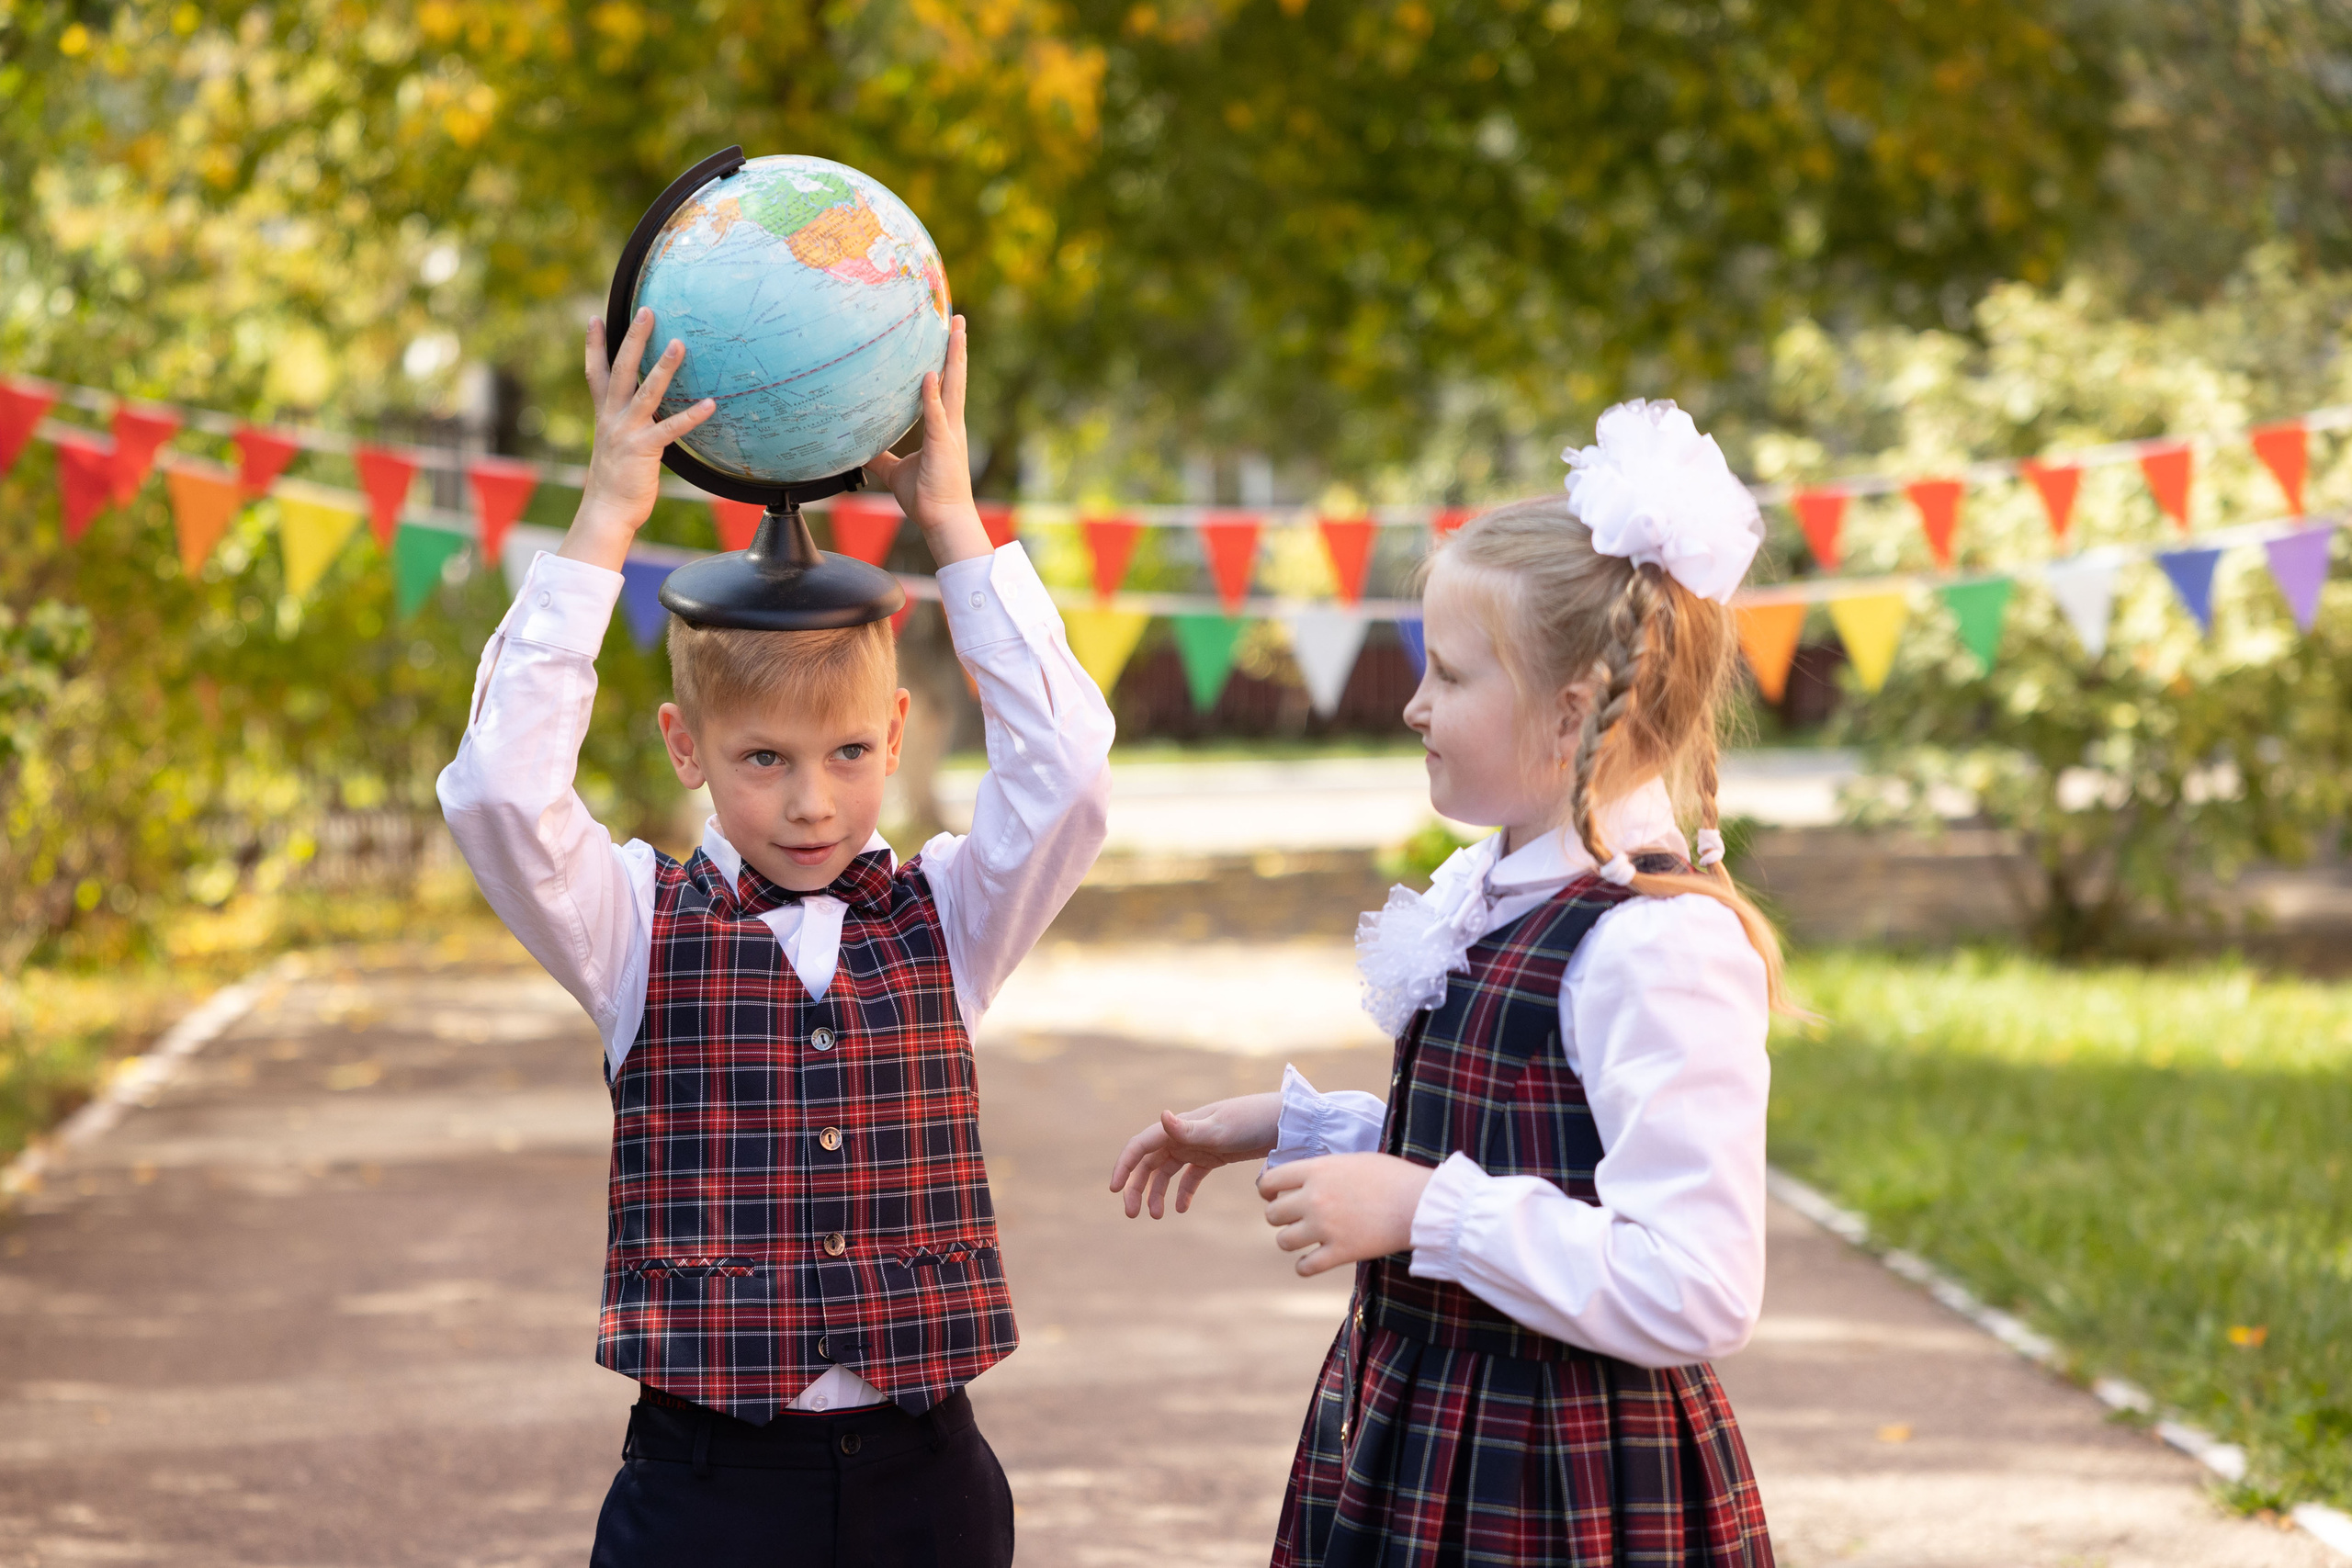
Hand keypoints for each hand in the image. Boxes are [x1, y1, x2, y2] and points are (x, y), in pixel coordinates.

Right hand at [562, 308, 714, 570]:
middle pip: (621, 369)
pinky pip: (671, 429)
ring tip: (680, 343)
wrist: (606, 511)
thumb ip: (627, 424)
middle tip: (648, 310)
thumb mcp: (616, 445)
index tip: (595, 317)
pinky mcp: (644, 450)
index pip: (596, 372)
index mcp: (604, 415)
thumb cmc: (616, 481)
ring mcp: (627, 433)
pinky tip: (711, 404)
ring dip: (663, 367)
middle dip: (634, 339)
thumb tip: (645, 412)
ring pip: (646, 392)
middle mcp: (611, 418)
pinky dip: (691, 416)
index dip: (594, 345)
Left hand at [865, 314, 990, 566]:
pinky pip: (936, 415)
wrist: (943, 520)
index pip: (946, 386)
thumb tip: (860, 448)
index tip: (947, 336)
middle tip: (957, 319)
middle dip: (956, 347)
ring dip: (954, 357)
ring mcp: (949, 432)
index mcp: (944, 427)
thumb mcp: (895, 471)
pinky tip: (929, 374)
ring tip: (955, 330)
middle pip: (955, 377)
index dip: (947, 361)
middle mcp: (951, 424)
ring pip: (953, 386)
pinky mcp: (942, 445)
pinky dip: (932, 395)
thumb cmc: (926, 497)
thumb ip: (881, 455)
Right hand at [1108, 1092, 1281, 1218]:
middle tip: (1132, 1214)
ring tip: (1156, 1216)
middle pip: (1149, 1162)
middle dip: (1136, 1187)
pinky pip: (1189, 1176)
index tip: (1114, 1189)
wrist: (1285, 1123)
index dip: (1124, 1166)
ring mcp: (1197, 1145)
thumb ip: (1190, 1128)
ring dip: (1156, 1193)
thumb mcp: (1221, 1129)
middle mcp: (1183, 1134)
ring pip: (1166, 1171)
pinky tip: (1181, 1209)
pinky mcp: (1213, 1156)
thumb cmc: (1252, 1121)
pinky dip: (1182, 1192)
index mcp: (1179, 1126)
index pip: (1141, 1145)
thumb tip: (1162, 1116)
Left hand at [1257, 1154, 1434, 1277]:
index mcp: (1317, 1170)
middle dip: (1281, 1217)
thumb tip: (1308, 1177)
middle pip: (1272, 1214)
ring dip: (1291, 1241)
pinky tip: (1314, 1261)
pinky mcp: (1340, 1252)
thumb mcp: (1354, 1160)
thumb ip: (1326, 1170)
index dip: (1267, 1190)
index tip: (1274, 1196)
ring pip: (1283, 1241)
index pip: (1269, 1181)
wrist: (1421, 1203)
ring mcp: (1325, 1227)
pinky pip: (1304, 1267)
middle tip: (1295, 1218)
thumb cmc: (1393, 1177)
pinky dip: (1305, 1266)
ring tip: (1305, 1239)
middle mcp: (1314, 1198)